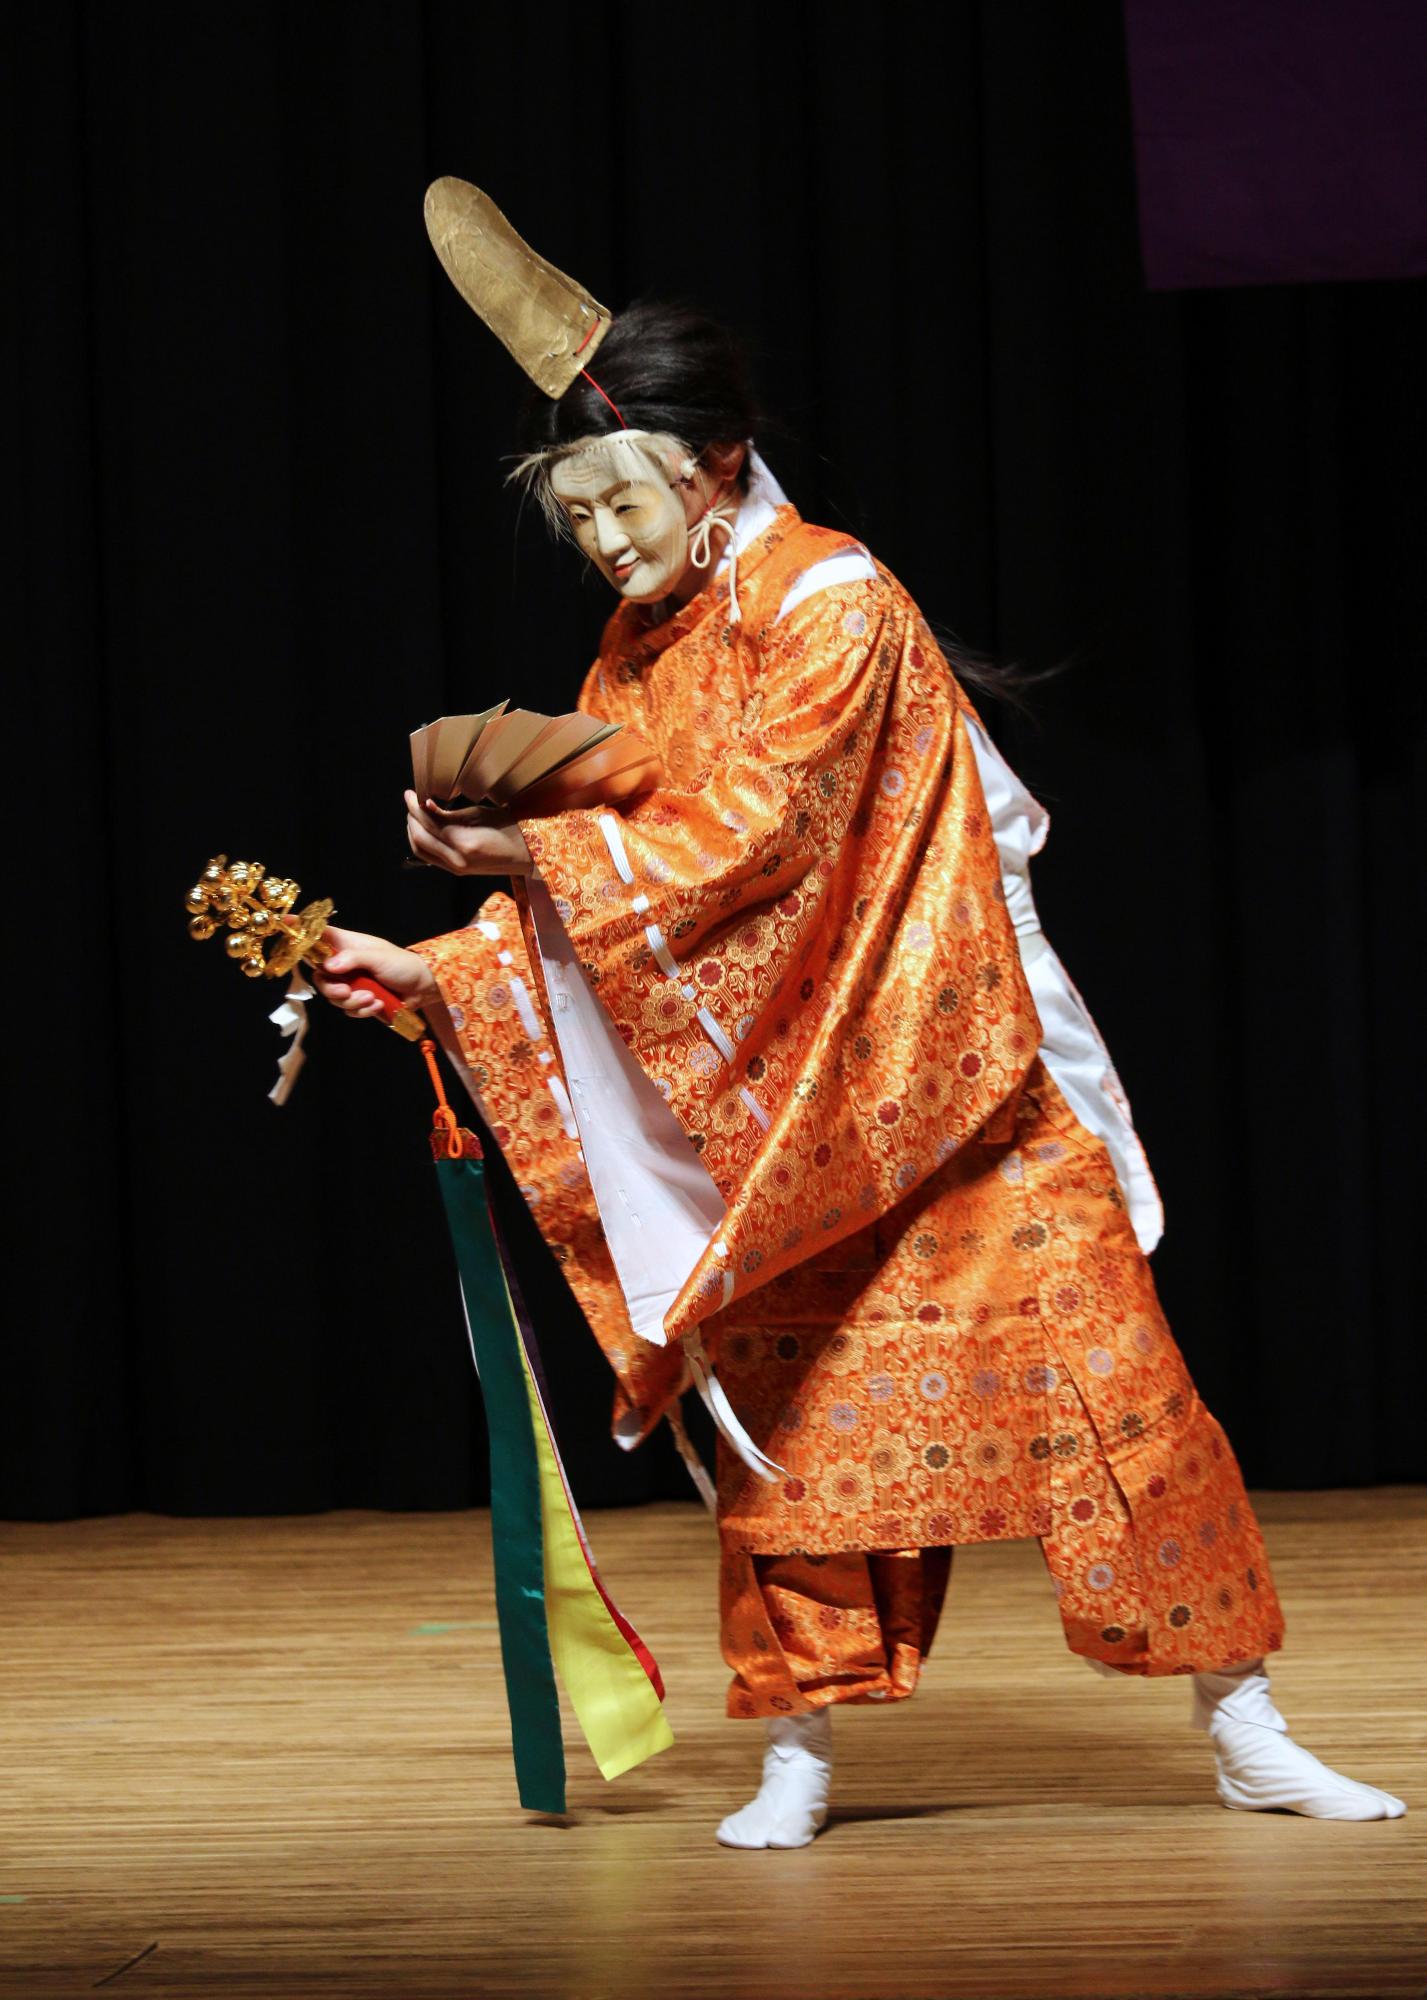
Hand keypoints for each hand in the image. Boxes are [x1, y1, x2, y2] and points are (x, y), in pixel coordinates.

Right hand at [313, 926, 440, 1020]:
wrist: (422, 987)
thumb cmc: (402, 964)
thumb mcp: (378, 957)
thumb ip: (353, 959)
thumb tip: (328, 967)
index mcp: (346, 945)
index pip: (319, 935)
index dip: (301, 929)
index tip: (285, 922)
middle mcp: (344, 964)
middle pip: (320, 977)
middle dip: (332, 989)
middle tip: (346, 992)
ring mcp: (351, 983)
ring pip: (334, 997)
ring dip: (353, 1002)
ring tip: (373, 999)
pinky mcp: (360, 1000)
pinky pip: (349, 1010)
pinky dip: (362, 1010)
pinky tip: (378, 1004)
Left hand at [405, 791, 532, 875]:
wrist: (529, 853)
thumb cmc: (511, 828)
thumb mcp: (480, 814)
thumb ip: (450, 814)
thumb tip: (426, 805)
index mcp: (465, 843)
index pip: (429, 824)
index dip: (415, 807)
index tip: (410, 793)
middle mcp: (457, 860)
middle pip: (419, 838)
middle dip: (411, 818)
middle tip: (411, 800)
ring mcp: (456, 869)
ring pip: (420, 850)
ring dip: (413, 831)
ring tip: (415, 813)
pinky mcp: (457, 871)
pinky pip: (430, 857)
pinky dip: (422, 841)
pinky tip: (425, 828)